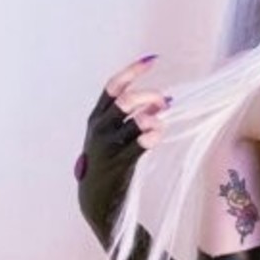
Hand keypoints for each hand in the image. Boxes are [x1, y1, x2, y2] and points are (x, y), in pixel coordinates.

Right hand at [75, 54, 170, 245]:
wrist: (95, 198)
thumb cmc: (108, 163)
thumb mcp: (114, 137)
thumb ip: (134, 117)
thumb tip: (161, 102)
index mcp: (96, 118)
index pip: (112, 87)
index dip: (132, 71)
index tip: (153, 61)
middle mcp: (99, 128)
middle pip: (126, 100)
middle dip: (149, 96)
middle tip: (164, 102)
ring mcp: (107, 146)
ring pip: (134, 120)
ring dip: (153, 118)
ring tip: (158, 124)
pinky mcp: (119, 163)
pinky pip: (141, 143)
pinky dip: (153, 135)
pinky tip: (156, 135)